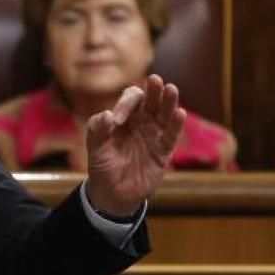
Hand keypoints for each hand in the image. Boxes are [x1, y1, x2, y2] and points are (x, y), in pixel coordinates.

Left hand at [84, 75, 185, 217]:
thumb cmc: (102, 166)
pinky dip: (176, 124)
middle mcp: (141, 122)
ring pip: (164, 114)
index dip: (126, 104)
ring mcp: (154, 135)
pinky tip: (180, 113)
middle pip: (151, 101)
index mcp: (124, 117)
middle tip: (155, 80)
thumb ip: (97, 129)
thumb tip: (108, 114)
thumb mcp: (95, 148)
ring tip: (171, 89)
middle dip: (152, 91)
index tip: (117, 120)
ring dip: (168, 101)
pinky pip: (171, 135)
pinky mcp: (163, 150)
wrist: (113, 193)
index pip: (130, 100)